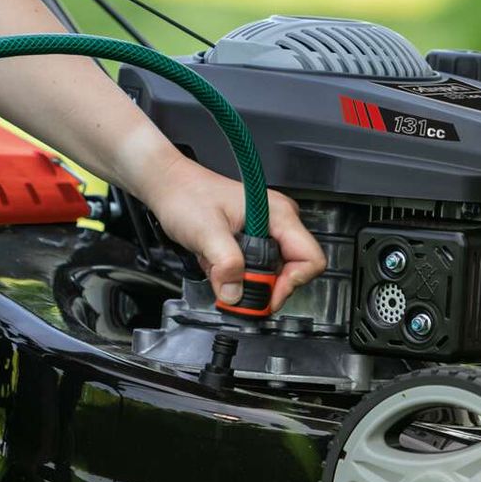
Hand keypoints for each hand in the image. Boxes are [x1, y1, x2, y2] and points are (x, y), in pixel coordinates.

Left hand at [140, 154, 325, 309]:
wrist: (169, 185)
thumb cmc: (187, 195)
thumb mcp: (206, 232)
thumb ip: (225, 264)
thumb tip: (235, 294)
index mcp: (279, 214)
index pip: (310, 259)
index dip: (291, 284)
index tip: (265, 296)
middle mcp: (279, 220)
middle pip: (293, 269)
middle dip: (263, 285)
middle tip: (234, 289)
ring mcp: (269, 229)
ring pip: (273, 271)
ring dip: (246, 280)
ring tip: (221, 269)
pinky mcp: (255, 237)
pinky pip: (257, 266)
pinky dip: (238, 273)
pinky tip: (219, 263)